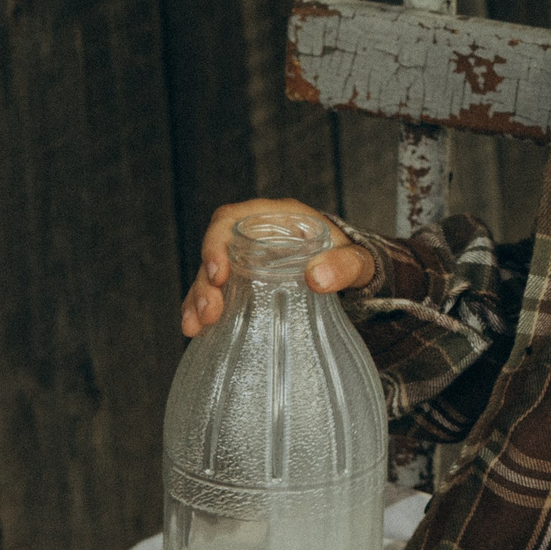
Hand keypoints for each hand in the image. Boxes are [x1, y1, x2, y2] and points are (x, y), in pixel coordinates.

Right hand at [178, 199, 375, 335]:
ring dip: (197, 300)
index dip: (216, 244)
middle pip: (214, 251)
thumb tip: (317, 279)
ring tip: (195, 327)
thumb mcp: (355, 260)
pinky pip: (215, 294)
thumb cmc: (349, 258)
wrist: (348, 271)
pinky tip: (196, 331)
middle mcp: (252, 235)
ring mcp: (243, 260)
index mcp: (274, 217)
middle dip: (204, 282)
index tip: (218, 274)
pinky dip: (202, 311)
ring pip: (208, 275)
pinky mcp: (241, 282)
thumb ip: (344, 265)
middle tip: (210, 312)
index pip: (230, 219)